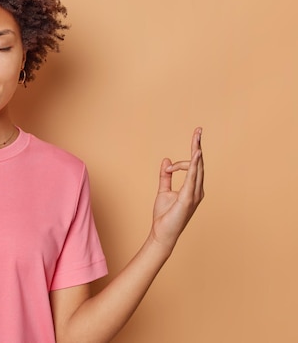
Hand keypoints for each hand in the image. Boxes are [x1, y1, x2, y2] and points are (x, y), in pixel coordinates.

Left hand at [150, 127, 204, 249]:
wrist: (162, 233)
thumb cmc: (165, 215)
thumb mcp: (163, 191)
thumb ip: (165, 176)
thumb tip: (166, 160)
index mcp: (193, 188)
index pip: (191, 167)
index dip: (178, 163)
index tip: (167, 167)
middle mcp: (197, 190)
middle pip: (199, 163)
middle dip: (197, 145)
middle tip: (198, 129)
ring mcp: (195, 194)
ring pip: (198, 168)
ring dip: (197, 150)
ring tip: (197, 135)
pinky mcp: (188, 198)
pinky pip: (193, 178)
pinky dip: (195, 165)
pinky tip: (197, 153)